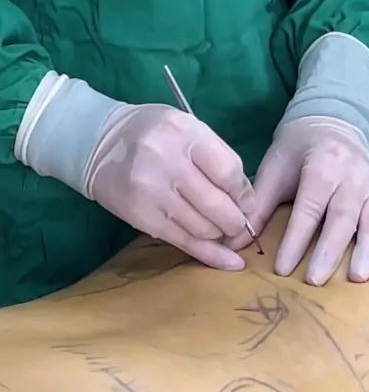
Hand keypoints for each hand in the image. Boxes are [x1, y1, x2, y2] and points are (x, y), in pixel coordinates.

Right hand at [86, 104, 254, 269]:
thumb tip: (247, 202)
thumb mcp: (187, 129)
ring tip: (220, 230)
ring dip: (219, 234)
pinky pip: (183, 242)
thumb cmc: (154, 134)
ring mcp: (152, 192)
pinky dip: (210, 255)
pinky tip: (229, 262)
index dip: (244, 195)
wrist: (99, 143)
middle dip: (236, 222)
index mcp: (185, 134)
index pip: (229, 172)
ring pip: (203, 228)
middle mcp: (167, 162)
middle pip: (217, 205)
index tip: (247, 204)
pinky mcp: (141, 216)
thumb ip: (217, 158)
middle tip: (239, 225)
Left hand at [229, 117, 368, 283]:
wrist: (331, 122)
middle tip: (316, 280)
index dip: (295, 240)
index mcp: (322, 166)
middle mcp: (352, 177)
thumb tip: (233, 245)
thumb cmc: (296, 150)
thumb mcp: (273, 170)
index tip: (283, 269)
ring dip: (368, 250)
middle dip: (329, 251)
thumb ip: (257, 208)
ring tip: (358, 277)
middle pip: (341, 218)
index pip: (308, 209)